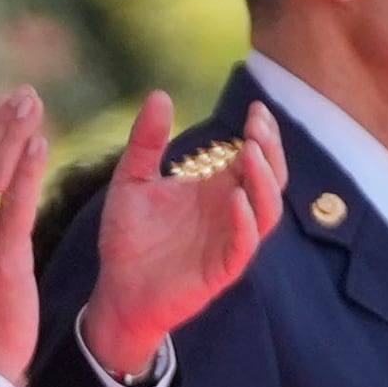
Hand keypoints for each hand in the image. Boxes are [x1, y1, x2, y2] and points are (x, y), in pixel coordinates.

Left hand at [76, 94, 282, 379]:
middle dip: (270, 150)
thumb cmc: (128, 239)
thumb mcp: (131, 182)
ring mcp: (230, 240)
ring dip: (264, 181)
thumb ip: (146, 143)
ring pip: (268, 209)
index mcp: (217, 188)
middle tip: (256, 126)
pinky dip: (246, 222)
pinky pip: (245, 246)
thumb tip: (159, 95)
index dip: (261, 133)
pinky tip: (235, 200)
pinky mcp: (222, 270)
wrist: (116, 291)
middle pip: (271, 177)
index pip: (254, 155)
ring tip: (249, 153)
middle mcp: (231, 212)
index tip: (254, 109)